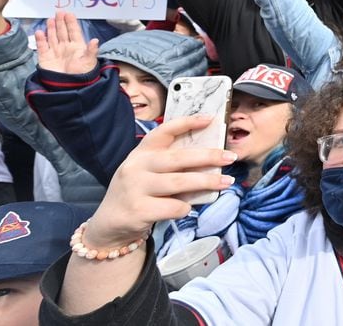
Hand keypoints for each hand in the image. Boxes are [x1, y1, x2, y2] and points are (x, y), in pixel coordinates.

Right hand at [35, 12, 98, 74]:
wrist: (69, 87)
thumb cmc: (82, 74)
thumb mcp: (89, 62)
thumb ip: (91, 51)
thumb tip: (96, 40)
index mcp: (77, 47)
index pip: (74, 32)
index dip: (71, 23)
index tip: (69, 13)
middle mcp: (66, 47)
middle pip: (62, 32)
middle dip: (61, 22)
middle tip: (59, 12)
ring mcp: (55, 52)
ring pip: (53, 37)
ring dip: (51, 28)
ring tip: (51, 19)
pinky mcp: (45, 58)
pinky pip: (42, 46)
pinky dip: (40, 39)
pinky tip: (40, 32)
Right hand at [82, 117, 236, 249]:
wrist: (110, 223)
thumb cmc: (138, 192)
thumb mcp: (148, 171)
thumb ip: (171, 164)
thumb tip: (211, 157)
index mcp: (141, 153)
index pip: (164, 131)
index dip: (187, 122)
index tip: (210, 119)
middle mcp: (136, 167)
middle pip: (179, 158)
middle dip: (209, 156)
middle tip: (231, 157)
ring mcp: (135, 188)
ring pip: (180, 182)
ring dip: (207, 182)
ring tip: (227, 182)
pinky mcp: (138, 210)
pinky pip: (173, 206)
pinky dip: (186, 207)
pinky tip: (188, 207)